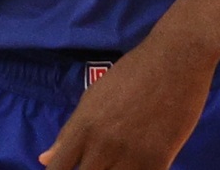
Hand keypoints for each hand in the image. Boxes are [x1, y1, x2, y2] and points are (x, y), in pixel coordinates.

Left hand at [39, 33, 213, 169]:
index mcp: (83, 127)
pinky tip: (139, 163)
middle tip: (99, 162)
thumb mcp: (93, 98)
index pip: (57, 168)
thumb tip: (43, 159)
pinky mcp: (159, 161)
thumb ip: (68, 133)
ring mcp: (131, 155)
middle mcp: (103, 145)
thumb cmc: (132, 74)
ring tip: (119, 160)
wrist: (175, 60)